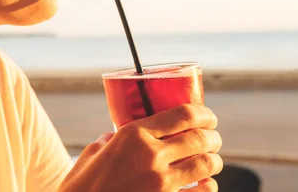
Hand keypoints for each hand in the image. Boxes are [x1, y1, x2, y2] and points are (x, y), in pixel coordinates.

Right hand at [60, 104, 222, 191]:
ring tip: (211, 161)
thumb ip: (111, 139)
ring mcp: (161, 183)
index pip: (183, 115)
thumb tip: (116, 136)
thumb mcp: (95, 151)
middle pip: (200, 138)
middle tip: (213, 138)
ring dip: (214, 161)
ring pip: (207, 165)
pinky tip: (206, 184)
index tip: (209, 117)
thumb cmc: (83, 183)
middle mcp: (151, 155)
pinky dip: (209, 186)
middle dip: (213, 137)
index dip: (204, 114)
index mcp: (133, 134)